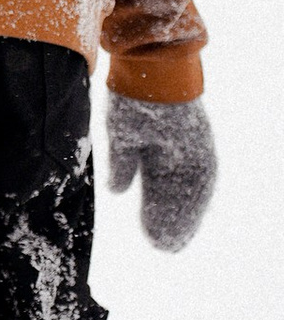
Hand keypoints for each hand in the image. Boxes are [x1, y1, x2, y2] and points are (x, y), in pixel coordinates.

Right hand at [104, 92, 216, 251]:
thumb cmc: (135, 97)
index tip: (150, 234)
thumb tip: (117, 190)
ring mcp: (191, 153)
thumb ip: (122, 163)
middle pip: (174, 195)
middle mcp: (176, 155)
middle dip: (167, 220)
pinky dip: (194, 205)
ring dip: (182, 219)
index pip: (157, 188)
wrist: (154, 73)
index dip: (152, 211)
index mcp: (154, 150)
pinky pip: (202, 184)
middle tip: (162, 245)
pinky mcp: (203, 151)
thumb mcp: (122, 135)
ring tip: (170, 242)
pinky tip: (185, 223)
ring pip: (188, 194)